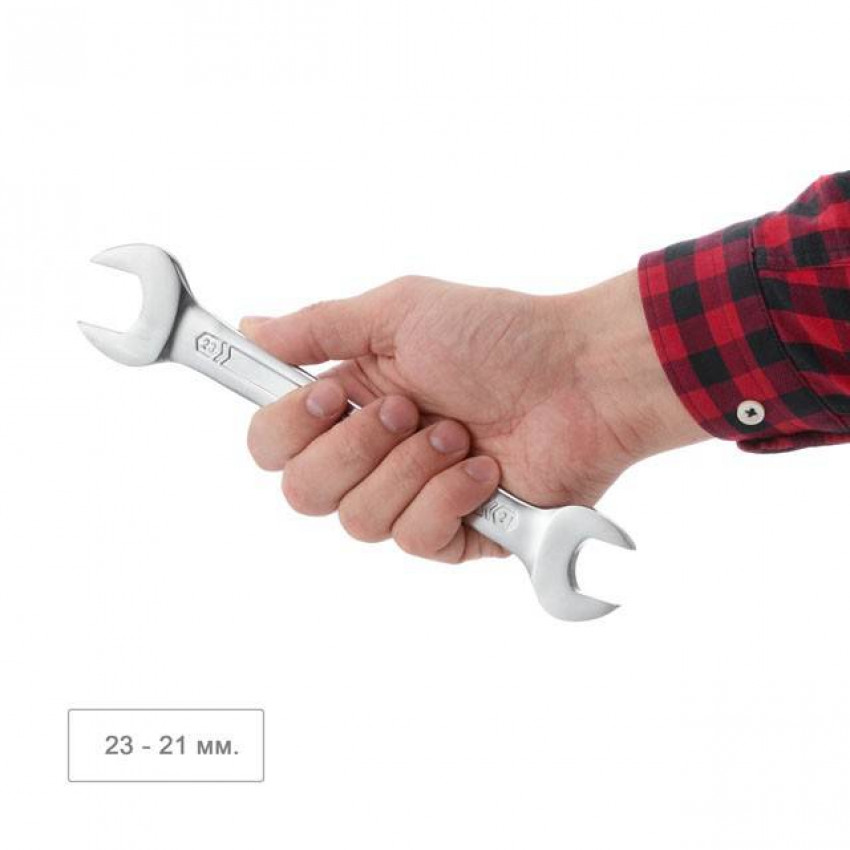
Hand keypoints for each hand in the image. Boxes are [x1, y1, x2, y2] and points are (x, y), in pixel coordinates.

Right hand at [241, 271, 706, 561]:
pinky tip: (483, 470)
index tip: (327, 396)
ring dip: (410, 468)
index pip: (272, 442)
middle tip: (407, 408)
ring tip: (458, 433)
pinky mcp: (453, 533)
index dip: (288, 428)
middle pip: (303, 492)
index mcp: (349, 401)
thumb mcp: (399, 312)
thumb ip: (319, 329)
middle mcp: (370, 454)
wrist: (581, 379)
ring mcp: (411, 496)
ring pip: (358, 521)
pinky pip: (415, 539)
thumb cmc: (499, 335)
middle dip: (355, 448)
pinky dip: (449, 497)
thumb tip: (251, 330)